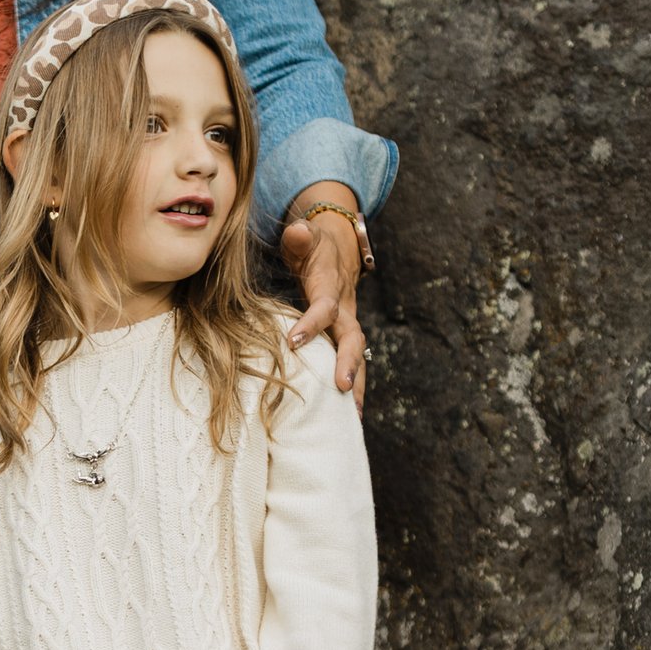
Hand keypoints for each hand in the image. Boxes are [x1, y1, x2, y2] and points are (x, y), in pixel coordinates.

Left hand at [280, 182, 366, 400]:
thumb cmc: (312, 246)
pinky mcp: (343, 339)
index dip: (312, 323)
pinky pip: (350, 364)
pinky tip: (349, 417)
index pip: (325, 307)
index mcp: (331, 288)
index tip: (293, 341)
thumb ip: (300, 237)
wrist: (339, 251)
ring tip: (352, 418)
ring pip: (357, 357)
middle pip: (352, 338)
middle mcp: (345, 310)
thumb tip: (298, 231)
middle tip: (341, 388)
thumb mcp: (305, 236)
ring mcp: (347, 327)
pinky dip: (352, 389)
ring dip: (356, 386)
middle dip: (349, 362)